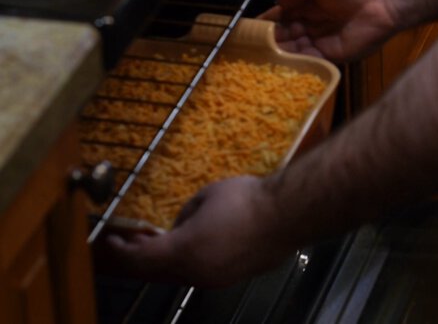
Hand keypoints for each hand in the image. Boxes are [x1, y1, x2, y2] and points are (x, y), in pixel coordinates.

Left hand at [103, 176, 291, 287]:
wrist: (289, 213)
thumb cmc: (248, 200)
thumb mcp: (205, 196)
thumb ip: (185, 214)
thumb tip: (180, 224)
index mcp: (183, 251)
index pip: (139, 258)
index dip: (121, 250)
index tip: (112, 240)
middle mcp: (197, 273)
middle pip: (156, 273)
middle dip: (141, 258)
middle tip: (132, 243)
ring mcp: (217, 279)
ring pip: (180, 275)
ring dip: (166, 262)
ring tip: (162, 242)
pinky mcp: (235, 277)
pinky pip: (202, 273)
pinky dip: (189, 263)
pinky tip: (196, 245)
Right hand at [260, 0, 397, 61]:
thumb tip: (277, 3)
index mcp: (311, 3)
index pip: (283, 15)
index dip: (266, 21)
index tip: (248, 29)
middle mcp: (315, 24)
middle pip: (286, 35)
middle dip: (269, 40)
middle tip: (248, 47)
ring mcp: (323, 41)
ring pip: (295, 50)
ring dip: (278, 52)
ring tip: (257, 56)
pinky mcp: (333, 55)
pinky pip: (310, 60)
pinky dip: (294, 62)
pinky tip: (277, 62)